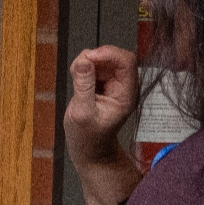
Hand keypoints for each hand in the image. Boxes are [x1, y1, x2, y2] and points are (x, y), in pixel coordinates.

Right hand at [64, 46, 142, 204]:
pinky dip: (83, 68)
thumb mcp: (81, 113)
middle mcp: (124, 86)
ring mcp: (114, 84)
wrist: (89, 150)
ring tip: (77, 81)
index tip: (88, 59)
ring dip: (87, 63)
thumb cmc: (87, 138)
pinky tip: (78, 82)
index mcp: (126, 95)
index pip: (126, 61)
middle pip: (115, 57)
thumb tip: (84, 60)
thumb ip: (83, 85)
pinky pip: (95, 65)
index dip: (108, 54)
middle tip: (78, 70)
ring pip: (103, 59)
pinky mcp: (103, 83)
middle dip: (95, 58)